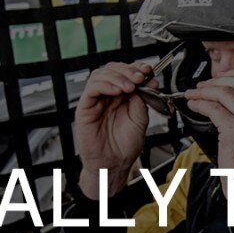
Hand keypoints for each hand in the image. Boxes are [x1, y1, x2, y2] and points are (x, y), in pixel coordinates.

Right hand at [74, 61, 154, 198]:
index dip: (137, 68)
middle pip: (113, 70)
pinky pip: (92, 89)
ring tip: (131, 86)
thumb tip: (147, 83)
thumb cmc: (125, 146)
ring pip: (101, 75)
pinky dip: (105, 85)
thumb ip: (141, 101)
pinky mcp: (85, 107)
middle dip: (128, 70)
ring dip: (118, 76)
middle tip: (141, 77)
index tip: (148, 71)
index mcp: (122, 97)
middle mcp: (108, 96)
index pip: (126, 74)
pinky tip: (118, 90)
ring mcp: (96, 100)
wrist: (113, 164)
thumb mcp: (140, 120)